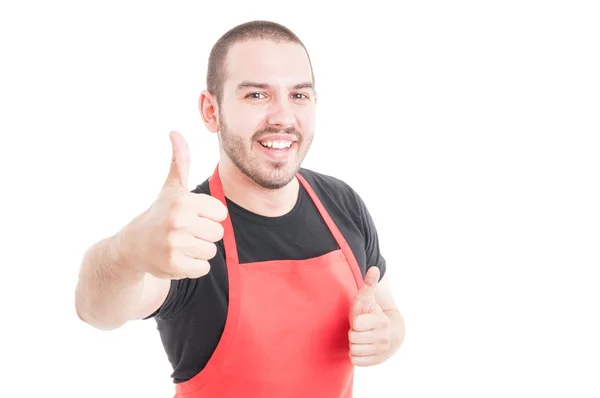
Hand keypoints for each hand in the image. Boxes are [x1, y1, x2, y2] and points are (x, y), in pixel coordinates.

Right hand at [121, 131, 227, 279]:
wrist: (132, 246)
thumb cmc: (159, 214)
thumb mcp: (172, 187)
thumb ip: (180, 161)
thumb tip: (175, 132)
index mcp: (184, 201)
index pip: (220, 213)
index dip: (208, 216)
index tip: (191, 216)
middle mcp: (178, 220)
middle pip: (218, 233)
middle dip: (204, 235)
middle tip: (183, 232)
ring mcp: (175, 244)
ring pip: (211, 251)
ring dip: (198, 251)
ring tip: (179, 244)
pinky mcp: (173, 265)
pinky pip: (203, 268)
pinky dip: (193, 266)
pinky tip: (177, 258)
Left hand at [348, 266, 390, 365]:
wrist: (389, 334)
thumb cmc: (371, 313)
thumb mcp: (367, 298)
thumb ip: (369, 284)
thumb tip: (374, 268)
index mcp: (380, 321)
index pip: (355, 324)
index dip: (354, 322)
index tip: (361, 320)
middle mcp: (383, 337)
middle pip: (353, 338)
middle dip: (353, 333)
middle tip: (360, 330)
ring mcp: (381, 351)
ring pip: (353, 350)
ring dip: (354, 344)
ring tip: (361, 338)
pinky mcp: (377, 361)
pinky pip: (355, 360)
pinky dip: (355, 355)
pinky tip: (361, 348)